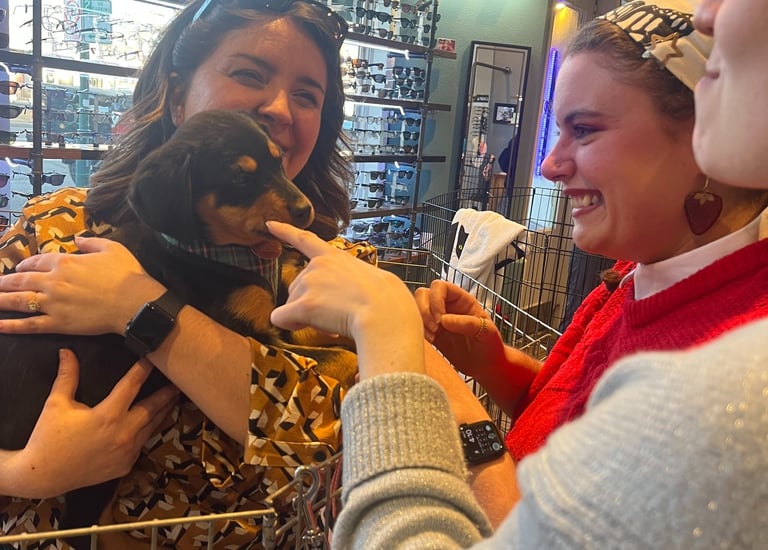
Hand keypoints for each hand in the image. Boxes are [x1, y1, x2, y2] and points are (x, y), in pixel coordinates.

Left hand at [0, 237, 165, 335]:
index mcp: (65, 262)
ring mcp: (52, 303)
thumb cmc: (127, 275)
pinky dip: (10, 326)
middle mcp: (53, 281)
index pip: (36, 261)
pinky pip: (28, 324)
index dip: (25, 264)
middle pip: (20, 280)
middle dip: (4, 282)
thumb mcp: (112, 248)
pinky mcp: (57, 323)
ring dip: (0, 300)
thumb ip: (91, 242)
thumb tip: (77, 238)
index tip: (20, 268)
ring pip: (18, 301)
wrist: (135, 303)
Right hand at [2, 349, 178, 498]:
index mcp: (107, 415)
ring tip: (174, 399)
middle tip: (180, 381)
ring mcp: (127, 452)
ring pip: (153, 427)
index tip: (153, 358)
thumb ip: (67, 376)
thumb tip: (66, 351)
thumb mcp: (56, 404)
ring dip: (164, 412)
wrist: (42, 476)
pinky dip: (149, 432)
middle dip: (167, 393)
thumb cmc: (48, 438)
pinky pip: (143, 444)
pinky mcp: (126, 465)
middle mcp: (123, 433)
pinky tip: (156, 423)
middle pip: (153, 407)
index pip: (131, 385)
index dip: (143, 370)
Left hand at [267, 221, 424, 378]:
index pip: (304, 239)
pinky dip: (291, 325)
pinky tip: (308, 326)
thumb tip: (345, 300)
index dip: (284, 231)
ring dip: (306, 316)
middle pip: (296, 287)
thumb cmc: (387, 301)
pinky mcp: (304, 305)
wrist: (386, 312)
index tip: (269, 225)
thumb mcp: (370, 279)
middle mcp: (317, 266)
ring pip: (291, 305)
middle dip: (309, 303)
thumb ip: (350, 282)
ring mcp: (309, 284)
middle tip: (335, 314)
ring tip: (333, 321)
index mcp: (335, 256)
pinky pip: (281, 318)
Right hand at [414, 280, 505, 377]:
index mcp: (462, 300)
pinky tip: (430, 342)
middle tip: (434, 328)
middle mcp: (447, 306)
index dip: (436, 299)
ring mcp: (437, 320)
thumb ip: (467, 323)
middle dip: (424, 310)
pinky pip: (417, 327)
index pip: (440, 287)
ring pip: (416, 309)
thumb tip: (444, 320)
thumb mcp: (487, 331)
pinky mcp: (432, 334)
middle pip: (423, 294)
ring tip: (432, 336)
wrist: (487, 366)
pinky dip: (418, 333)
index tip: (440, 318)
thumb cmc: (492, 346)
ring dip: (419, 321)